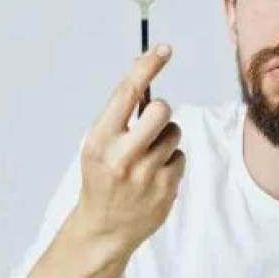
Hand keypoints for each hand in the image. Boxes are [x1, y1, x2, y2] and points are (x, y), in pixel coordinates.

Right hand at [73, 45, 185, 252]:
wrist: (104, 228)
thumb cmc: (102, 177)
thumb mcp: (98, 144)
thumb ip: (119, 113)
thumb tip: (141, 70)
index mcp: (101, 140)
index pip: (127, 93)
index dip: (147, 66)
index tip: (164, 49)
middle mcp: (123, 156)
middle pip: (161, 110)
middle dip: (161, 111)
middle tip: (152, 122)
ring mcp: (146, 174)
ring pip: (173, 133)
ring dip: (165, 138)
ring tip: (147, 157)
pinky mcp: (166, 188)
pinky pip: (180, 156)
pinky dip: (170, 161)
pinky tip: (154, 176)